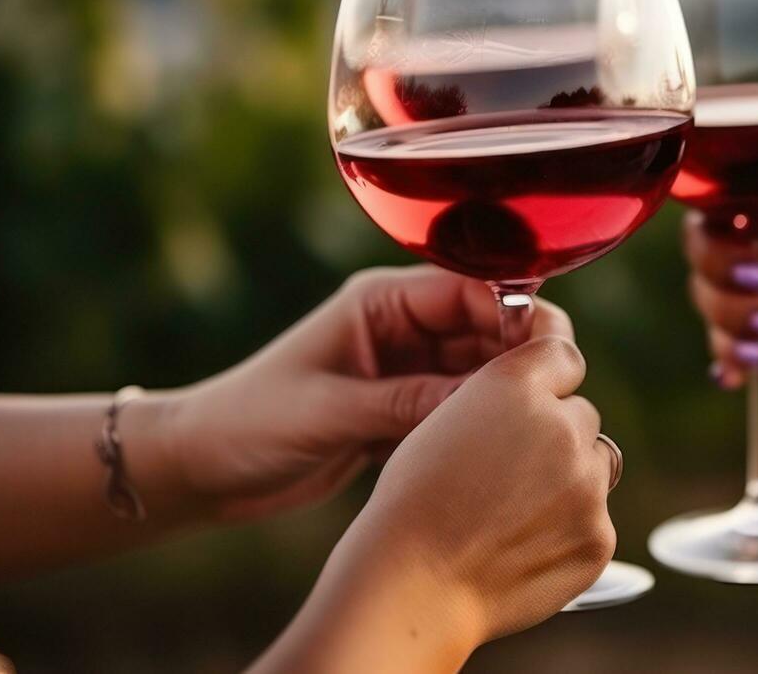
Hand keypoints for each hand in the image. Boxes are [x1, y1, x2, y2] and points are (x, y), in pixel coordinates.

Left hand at [157, 265, 571, 522]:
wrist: (202, 467)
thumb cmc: (250, 423)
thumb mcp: (328, 412)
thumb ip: (406, 402)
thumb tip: (487, 400)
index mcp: (380, 302)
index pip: (469, 289)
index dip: (517, 312)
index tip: (551, 348)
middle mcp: (401, 327)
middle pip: (486, 327)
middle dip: (520, 355)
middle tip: (555, 393)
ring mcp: (405, 368)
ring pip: (479, 370)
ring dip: (503, 392)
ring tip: (536, 424)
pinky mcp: (403, 408)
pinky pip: (458, 406)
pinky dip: (480, 422)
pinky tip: (505, 445)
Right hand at [255, 335, 615, 671]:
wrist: (414, 584)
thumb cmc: (414, 503)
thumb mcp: (446, 420)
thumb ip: (509, 400)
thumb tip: (548, 400)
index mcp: (516, 385)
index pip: (564, 354)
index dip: (551, 377)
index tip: (540, 396)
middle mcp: (561, 425)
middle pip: (581, 415)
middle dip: (556, 436)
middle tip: (509, 472)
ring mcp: (586, 484)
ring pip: (596, 466)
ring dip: (570, 480)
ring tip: (513, 512)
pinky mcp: (598, 536)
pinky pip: (596, 520)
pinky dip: (570, 530)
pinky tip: (521, 546)